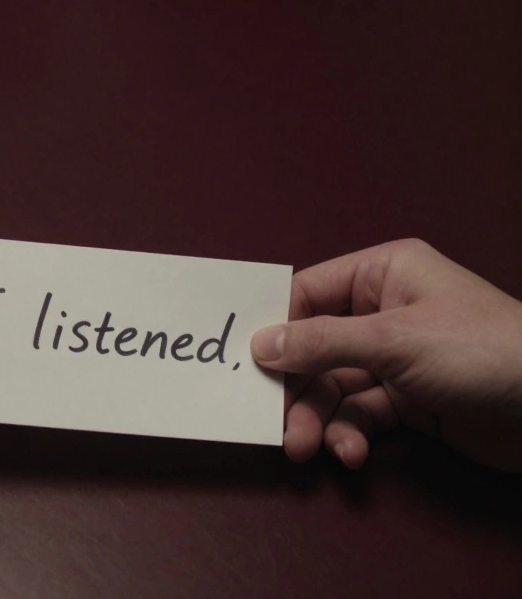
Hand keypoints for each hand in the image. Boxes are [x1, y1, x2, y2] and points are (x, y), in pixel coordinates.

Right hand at [251, 239, 521, 471]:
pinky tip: (351, 453)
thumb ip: (322, 343)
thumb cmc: (483, 352)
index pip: (307, 294)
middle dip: (296, 389)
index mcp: (382, 274)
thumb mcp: (394, 340)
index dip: (274, 328)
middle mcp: (384, 311)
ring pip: (332, 387)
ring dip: (316, 419)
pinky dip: (348, 434)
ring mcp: (396, 358)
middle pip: (314, 348)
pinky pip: (359, 414)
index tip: (245, 363)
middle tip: (276, 424)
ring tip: (307, 448)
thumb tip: (261, 344)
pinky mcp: (409, 401)